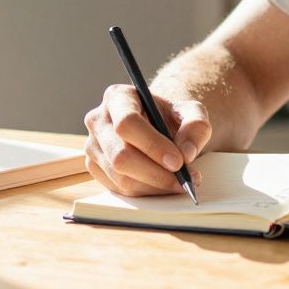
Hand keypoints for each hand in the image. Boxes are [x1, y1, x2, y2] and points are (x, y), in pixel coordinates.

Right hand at [83, 84, 210, 195]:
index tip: (178, 162)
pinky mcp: (94, 167)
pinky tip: (164, 184)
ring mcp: (92, 145)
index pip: (127, 123)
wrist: (158, 126)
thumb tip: (186, 153)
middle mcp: (98, 120)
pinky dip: (146, 192)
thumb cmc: (171, 117)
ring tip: (181, 182)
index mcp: (118, 97)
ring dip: (154, 185)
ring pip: (120, 177)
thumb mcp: (192, 112)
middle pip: (120, 155)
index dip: (153, 145)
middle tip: (184, 179)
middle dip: (155, 173)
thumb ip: (196, 126)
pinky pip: (119, 189)